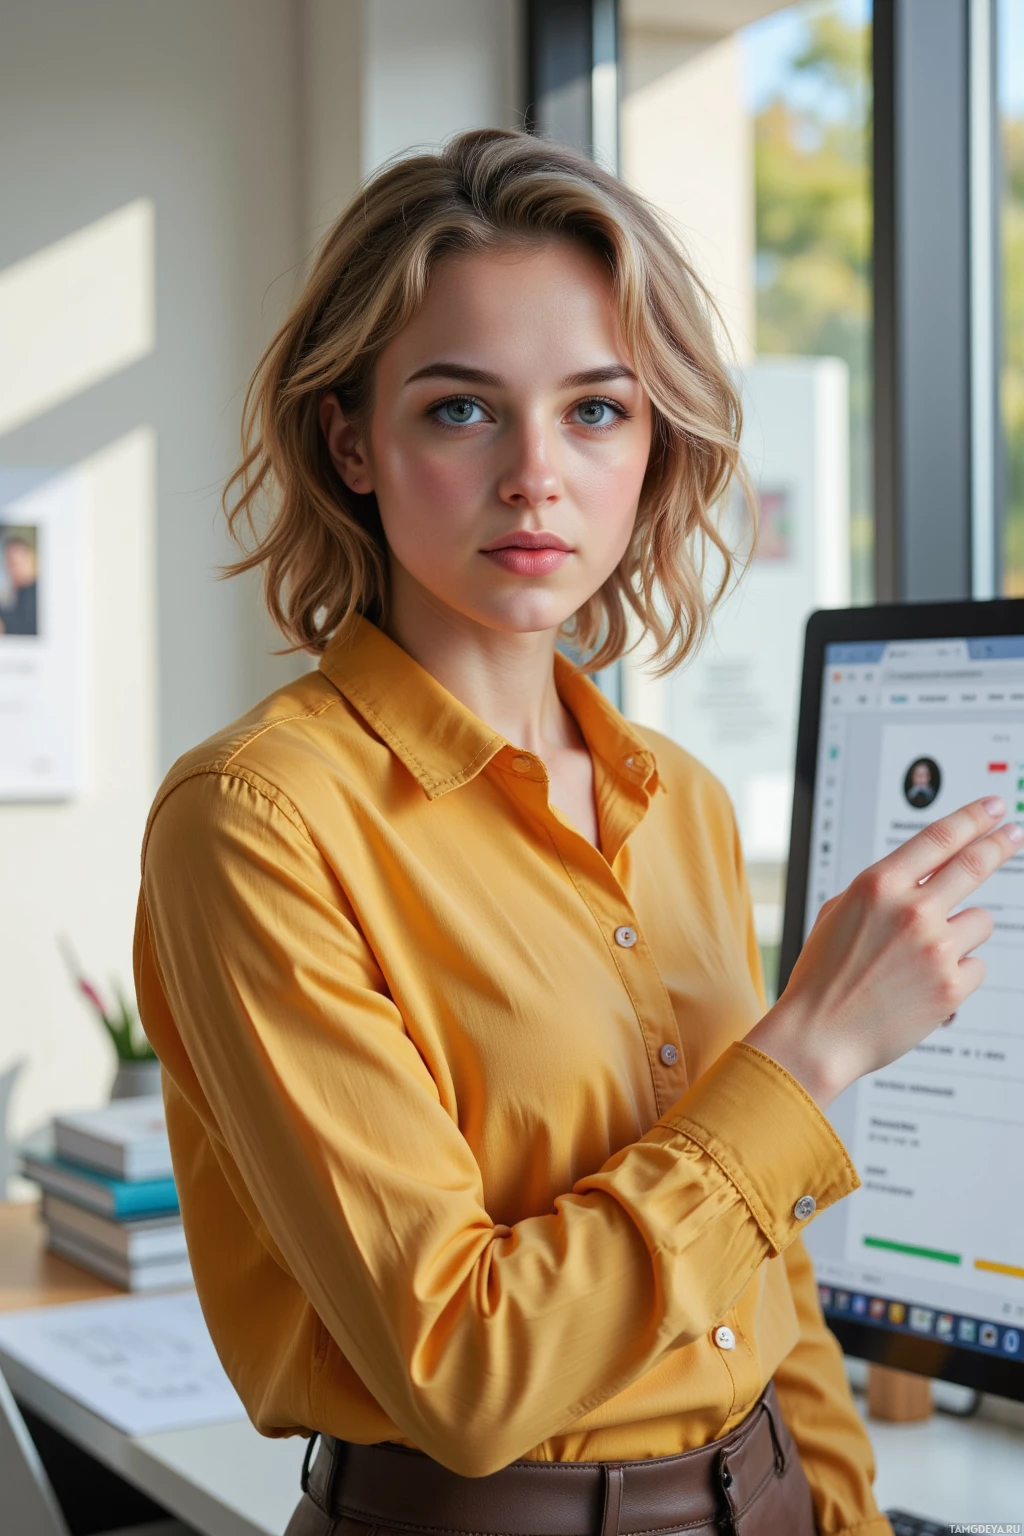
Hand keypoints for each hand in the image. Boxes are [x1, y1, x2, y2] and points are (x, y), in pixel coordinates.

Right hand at [745, 796, 1022, 1107]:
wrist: (820, 1035)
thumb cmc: (823, 977)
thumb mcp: (838, 914)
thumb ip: (881, 890)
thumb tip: (918, 876)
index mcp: (878, 886)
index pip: (939, 837)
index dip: (973, 817)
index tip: (994, 808)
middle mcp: (912, 910)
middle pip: (974, 864)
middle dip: (999, 844)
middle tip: (1012, 834)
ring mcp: (936, 948)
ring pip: (979, 922)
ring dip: (961, 934)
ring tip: (925, 957)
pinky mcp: (952, 986)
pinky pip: (976, 965)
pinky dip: (957, 974)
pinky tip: (926, 987)